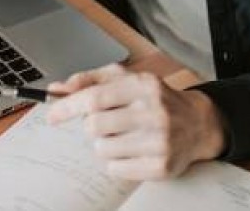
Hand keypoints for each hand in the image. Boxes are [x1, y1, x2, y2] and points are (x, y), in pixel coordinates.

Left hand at [45, 64, 226, 179]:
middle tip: (108, 123)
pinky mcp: (161, 166)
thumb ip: (90, 80)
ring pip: (103, 150)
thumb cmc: (155, 100)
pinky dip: (117, 162)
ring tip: (124, 136)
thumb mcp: (126, 80)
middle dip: (93, 127)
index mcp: (143, 85)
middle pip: (94, 126)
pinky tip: (133, 150)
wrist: (197, 123)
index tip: (52, 115)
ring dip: (105, 145)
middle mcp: (153, 111)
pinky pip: (116, 169)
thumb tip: (57, 89)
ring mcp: (159, 141)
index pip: (94, 97)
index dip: (68, 107)